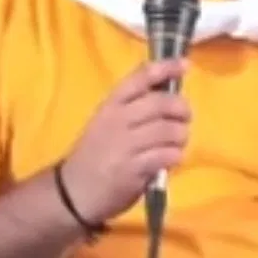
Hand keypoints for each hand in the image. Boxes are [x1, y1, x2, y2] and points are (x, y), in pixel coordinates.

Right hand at [59, 59, 190, 223]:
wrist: (72, 192)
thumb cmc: (96, 153)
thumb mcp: (107, 122)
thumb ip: (134, 106)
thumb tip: (170, 87)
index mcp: (110, 105)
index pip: (139, 79)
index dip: (165, 68)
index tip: (185, 65)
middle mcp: (117, 121)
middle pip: (161, 103)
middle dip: (182, 109)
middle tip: (184, 118)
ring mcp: (124, 145)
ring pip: (170, 130)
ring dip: (181, 136)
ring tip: (176, 143)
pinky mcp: (132, 169)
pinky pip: (167, 155)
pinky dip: (175, 156)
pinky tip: (170, 160)